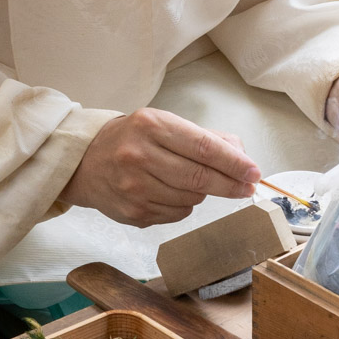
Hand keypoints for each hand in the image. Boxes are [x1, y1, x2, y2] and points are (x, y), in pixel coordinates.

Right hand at [59, 109, 259, 226]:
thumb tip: (241, 157)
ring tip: (191, 181)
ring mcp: (134, 187)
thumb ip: (204, 137)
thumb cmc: (132, 140)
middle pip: (199, 178)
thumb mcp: (163, 124)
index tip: (254, 172)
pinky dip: (183, 205)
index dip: (233, 163)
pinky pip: (176, 213)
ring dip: (202, 193)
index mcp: (150, 126)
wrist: (84, 162)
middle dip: (230, 185)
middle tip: (247, 188)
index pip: (203, 147)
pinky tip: (170, 192)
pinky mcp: (133, 213)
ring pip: (191, 199)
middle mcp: (139, 155)